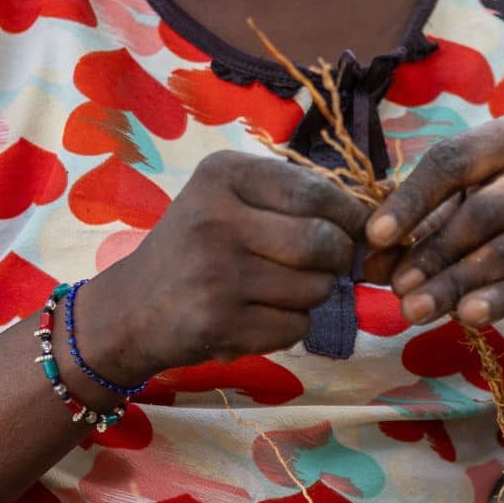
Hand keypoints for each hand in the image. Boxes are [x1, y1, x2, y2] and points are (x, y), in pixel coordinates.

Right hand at [77, 151, 369, 386]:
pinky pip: (295, 327)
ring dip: (313, 295)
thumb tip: (373, 219)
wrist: (130, 309)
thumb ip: (290, 199)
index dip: (350, 216)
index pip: (316, 193)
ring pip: (315, 289)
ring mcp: (216, 273)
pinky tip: (259, 317)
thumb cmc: (193, 247)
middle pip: (322, 242)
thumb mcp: (226, 200)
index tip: (357, 230)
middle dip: (337, 259)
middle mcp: (217, 218)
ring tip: (281, 290)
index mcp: (223, 175)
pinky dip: (291, 326)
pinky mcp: (218, 323)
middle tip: (326, 265)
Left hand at [364, 116, 503, 330]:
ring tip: (414, 308)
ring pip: (503, 252)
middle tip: (396, 285)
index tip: (374, 237)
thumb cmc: (494, 212)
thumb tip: (370, 264)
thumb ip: (413, 228)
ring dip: (453, 283)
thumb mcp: (453, 206)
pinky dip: (493, 301)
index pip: (452, 162)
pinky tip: (464, 315)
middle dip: (432, 251)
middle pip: (480, 212)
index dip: (410, 201)